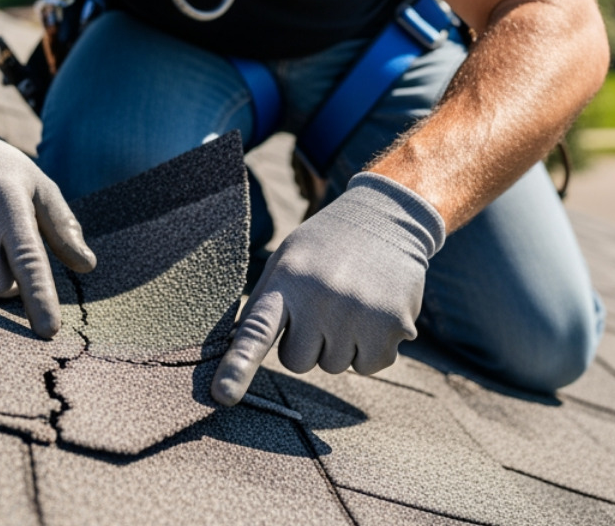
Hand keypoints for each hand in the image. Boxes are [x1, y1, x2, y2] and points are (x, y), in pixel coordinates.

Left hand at [211, 172, 444, 404]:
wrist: (386, 219)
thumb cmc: (326, 246)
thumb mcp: (288, 260)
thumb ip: (266, 304)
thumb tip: (240, 348)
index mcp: (287, 280)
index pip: (256, 330)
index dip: (238, 365)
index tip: (223, 395)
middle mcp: (321, 298)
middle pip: (297, 361)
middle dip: (307, 343)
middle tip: (322, 306)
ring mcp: (358, 314)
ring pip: (333, 366)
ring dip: (339, 344)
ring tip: (350, 303)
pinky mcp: (392, 326)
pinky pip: (368, 367)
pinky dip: (370, 349)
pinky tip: (373, 314)